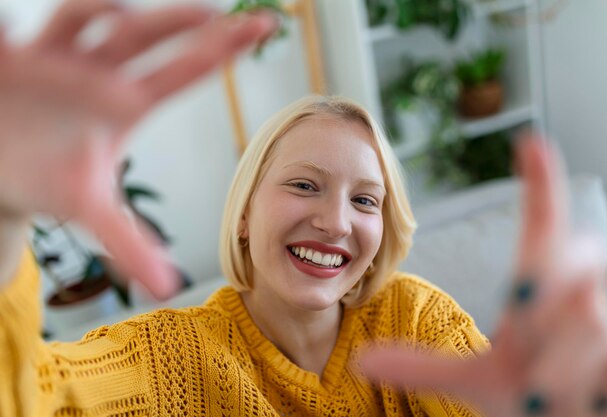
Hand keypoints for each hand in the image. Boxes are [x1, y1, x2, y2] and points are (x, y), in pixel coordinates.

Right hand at [0, 0, 275, 297]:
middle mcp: (97, 73)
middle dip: (176, 21)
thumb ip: (130, 244)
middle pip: (143, 37)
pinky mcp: (12, 58)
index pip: (183, 72)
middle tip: (213, 14)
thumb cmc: (53, 180)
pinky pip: (12, 35)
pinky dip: (11, 32)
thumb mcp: (92, 210)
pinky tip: (10, 31)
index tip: (263, 28)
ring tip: (121, 12)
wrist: (1, 172)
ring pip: (83, 18)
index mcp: (125, 103)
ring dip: (102, 10)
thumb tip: (166, 288)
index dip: (222, 50)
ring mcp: (56, 58)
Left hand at [360, 137, 606, 415]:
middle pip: (573, 267)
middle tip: (524, 340)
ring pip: (592, 325)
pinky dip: (598, 393)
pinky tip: (590, 401)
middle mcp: (582, 304)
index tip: (531, 141)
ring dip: (559, 371)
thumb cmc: (526, 393)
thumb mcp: (476, 381)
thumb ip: (423, 367)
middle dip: (545, 300)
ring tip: (543, 395)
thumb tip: (362, 360)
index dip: (541, 189)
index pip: (543, 234)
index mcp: (538, 297)